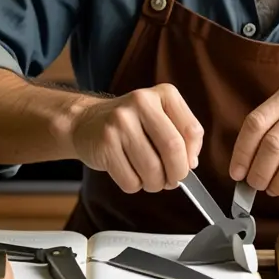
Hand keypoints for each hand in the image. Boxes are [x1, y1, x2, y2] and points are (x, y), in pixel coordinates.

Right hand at [69, 83, 203, 193]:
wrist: (86, 121)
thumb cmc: (131, 125)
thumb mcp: (160, 118)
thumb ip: (181, 135)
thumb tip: (191, 164)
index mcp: (163, 93)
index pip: (191, 131)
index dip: (192, 155)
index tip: (187, 164)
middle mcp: (141, 102)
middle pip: (173, 148)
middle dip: (177, 173)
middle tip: (172, 180)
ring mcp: (120, 122)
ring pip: (152, 169)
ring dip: (155, 183)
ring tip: (150, 179)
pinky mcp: (105, 143)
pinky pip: (130, 179)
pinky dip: (135, 185)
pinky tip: (130, 174)